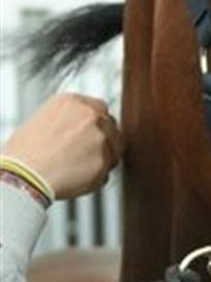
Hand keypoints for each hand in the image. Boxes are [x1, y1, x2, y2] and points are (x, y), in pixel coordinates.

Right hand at [2, 93, 122, 199]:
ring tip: (79, 169)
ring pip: (114, 148)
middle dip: (103, 139)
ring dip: (103, 158)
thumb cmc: (24, 153)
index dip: (95, 124)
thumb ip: (67, 119)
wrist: (24, 175)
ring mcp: (101, 137)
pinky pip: (106, 171)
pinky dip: (96, 178)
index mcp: (73, 102)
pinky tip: (77, 179)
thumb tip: (77, 128)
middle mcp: (91, 115)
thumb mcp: (42, 120)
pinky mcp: (105, 161)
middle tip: (86, 154)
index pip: (99, 109)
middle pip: (110, 126)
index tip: (90, 135)